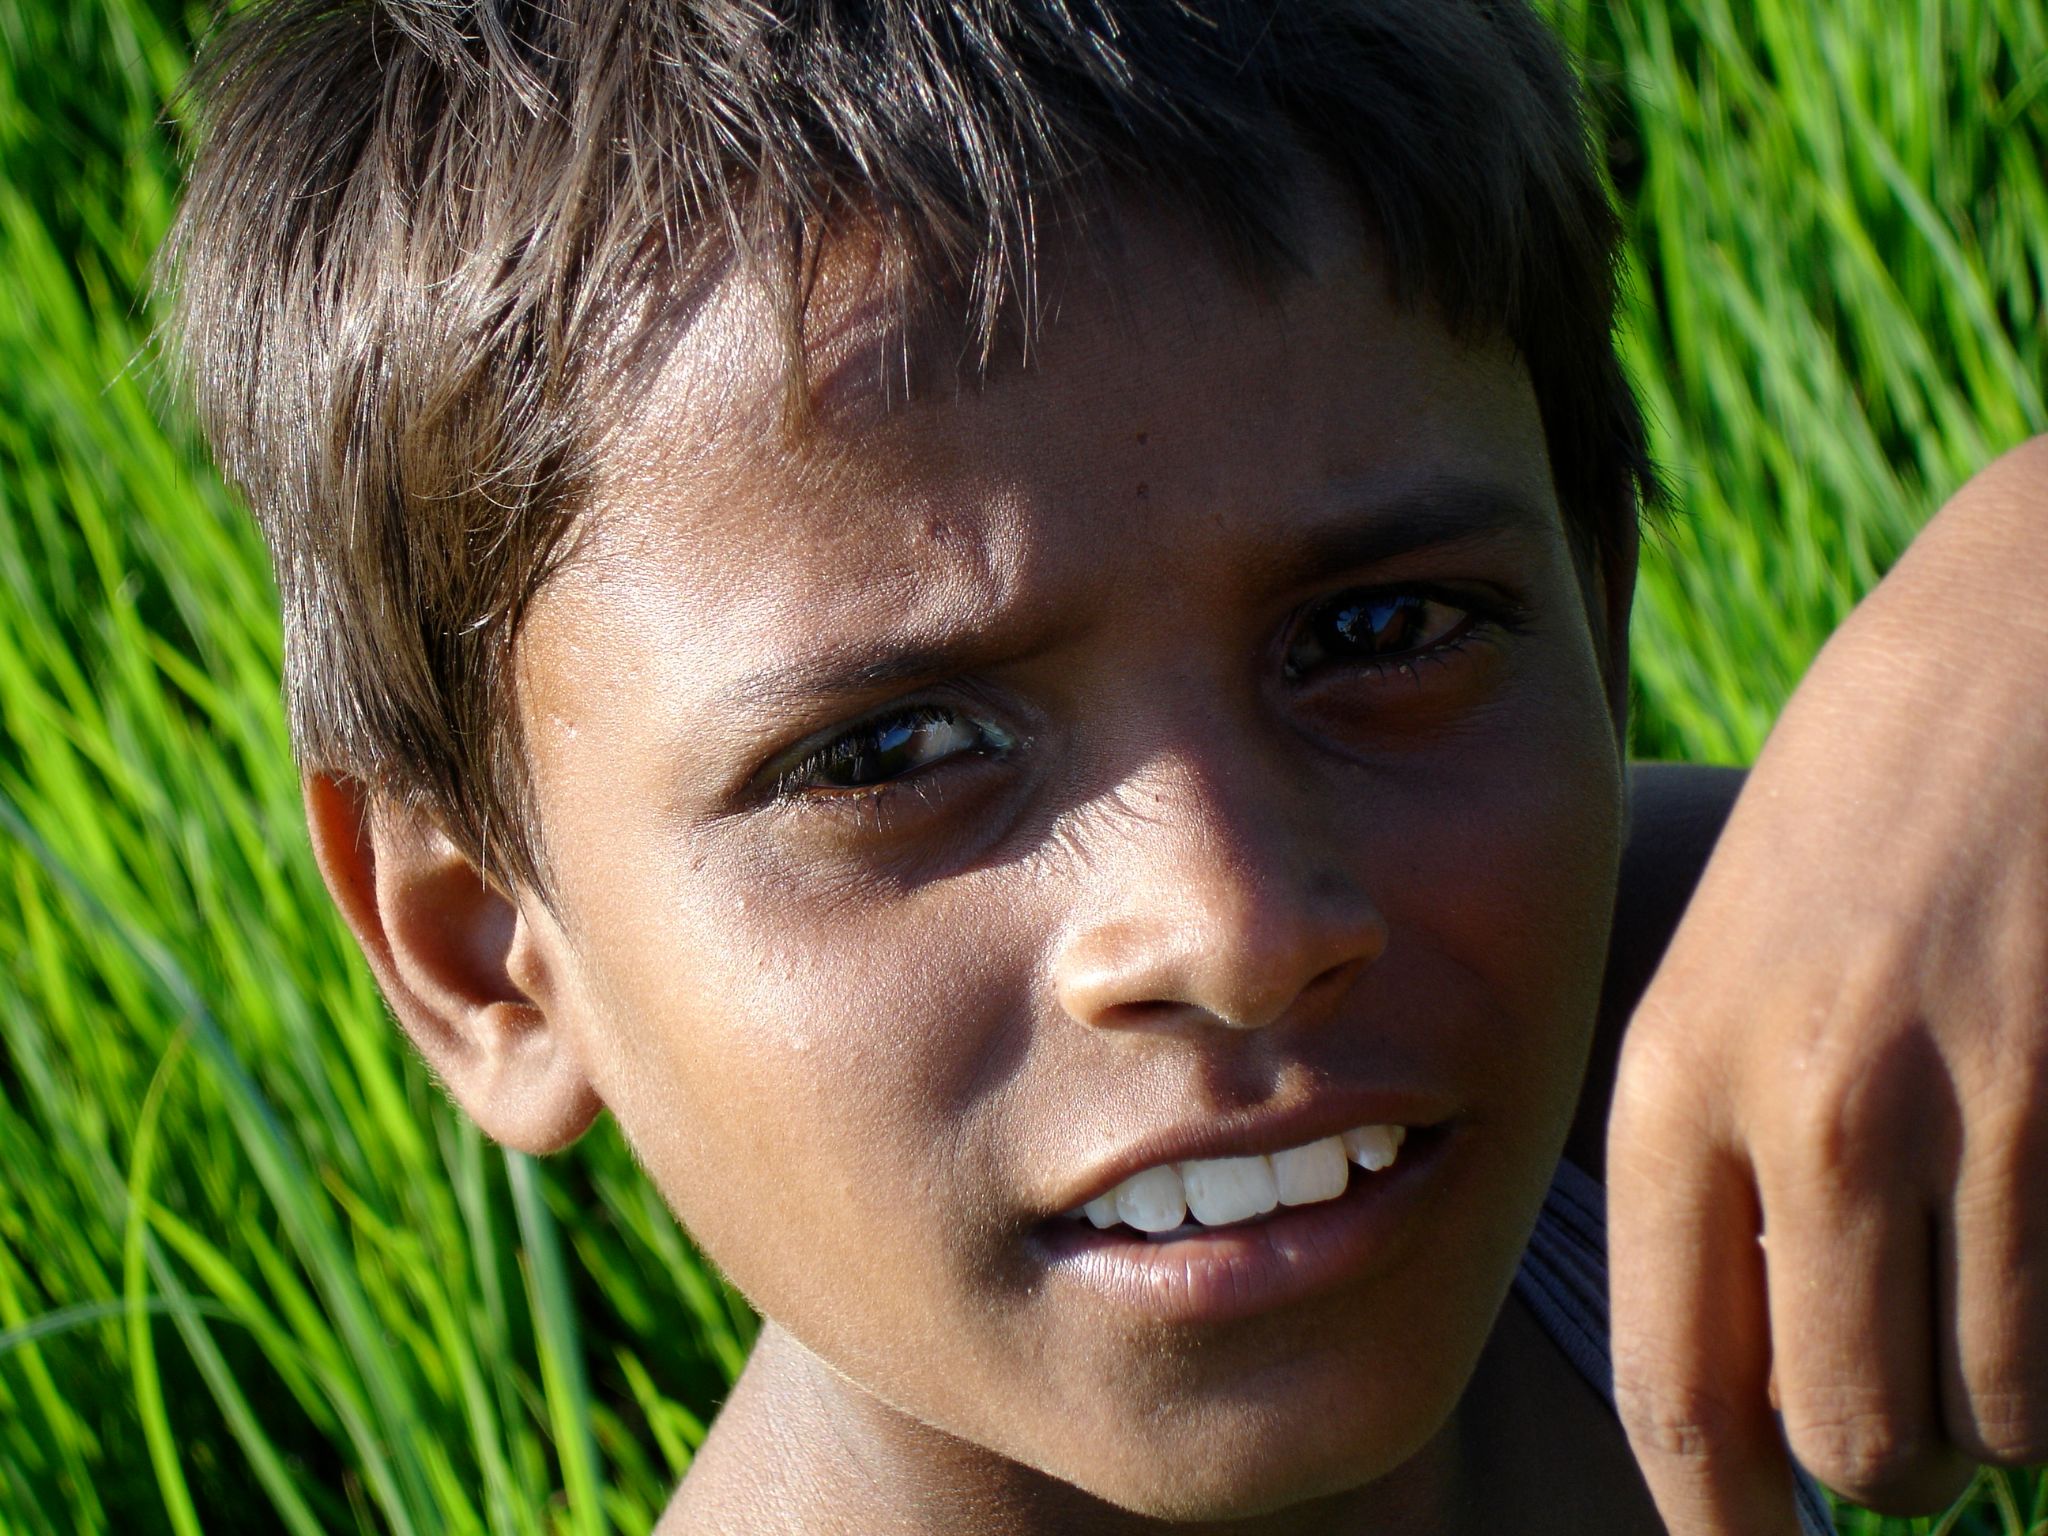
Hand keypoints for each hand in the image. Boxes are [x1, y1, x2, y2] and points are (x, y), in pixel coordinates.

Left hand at [1606, 436, 2047, 1531]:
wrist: (2025, 644)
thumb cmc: (1861, 810)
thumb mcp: (1722, 966)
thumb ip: (1715, 1163)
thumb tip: (1750, 1374)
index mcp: (1674, 1082)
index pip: (1675, 1386)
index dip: (1718, 1521)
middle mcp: (1810, 1114)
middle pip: (1850, 1439)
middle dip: (1885, 1461)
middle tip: (1909, 1409)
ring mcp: (1980, 1112)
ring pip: (2000, 1415)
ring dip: (2000, 1407)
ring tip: (1989, 1309)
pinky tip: (2041, 1238)